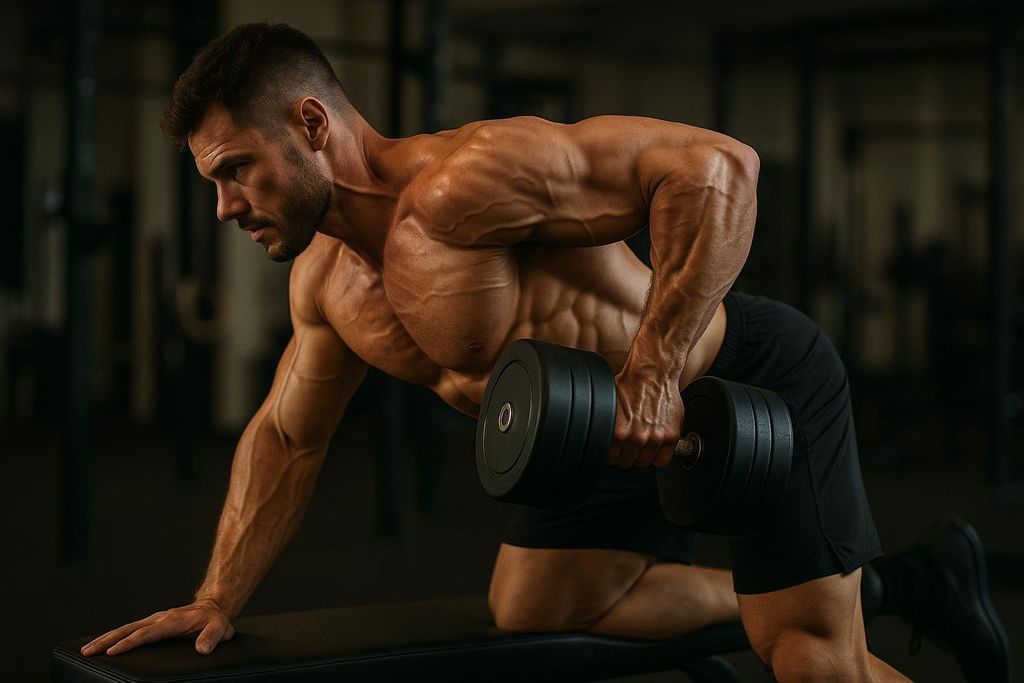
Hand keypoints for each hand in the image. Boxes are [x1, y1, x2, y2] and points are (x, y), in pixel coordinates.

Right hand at [80, 598, 235, 656]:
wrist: (213, 606)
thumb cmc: (215, 620)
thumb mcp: (220, 628)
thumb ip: (211, 637)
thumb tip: (202, 649)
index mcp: (173, 621)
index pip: (147, 633)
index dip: (130, 642)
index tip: (113, 651)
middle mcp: (160, 618)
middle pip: (129, 629)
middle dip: (107, 640)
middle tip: (88, 651)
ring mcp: (154, 620)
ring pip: (126, 628)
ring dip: (106, 638)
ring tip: (87, 649)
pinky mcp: (151, 623)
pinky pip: (130, 629)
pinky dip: (114, 636)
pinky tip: (102, 644)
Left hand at [609, 370, 684, 468]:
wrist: (653, 373)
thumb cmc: (631, 385)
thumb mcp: (608, 406)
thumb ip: (608, 427)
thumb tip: (600, 439)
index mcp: (618, 433)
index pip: (611, 460)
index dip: (612, 455)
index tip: (615, 451)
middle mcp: (635, 438)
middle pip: (626, 464)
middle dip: (625, 456)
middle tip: (628, 447)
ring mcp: (654, 439)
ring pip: (644, 464)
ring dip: (641, 457)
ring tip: (640, 446)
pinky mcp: (670, 437)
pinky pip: (662, 462)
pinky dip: (658, 458)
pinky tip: (653, 449)